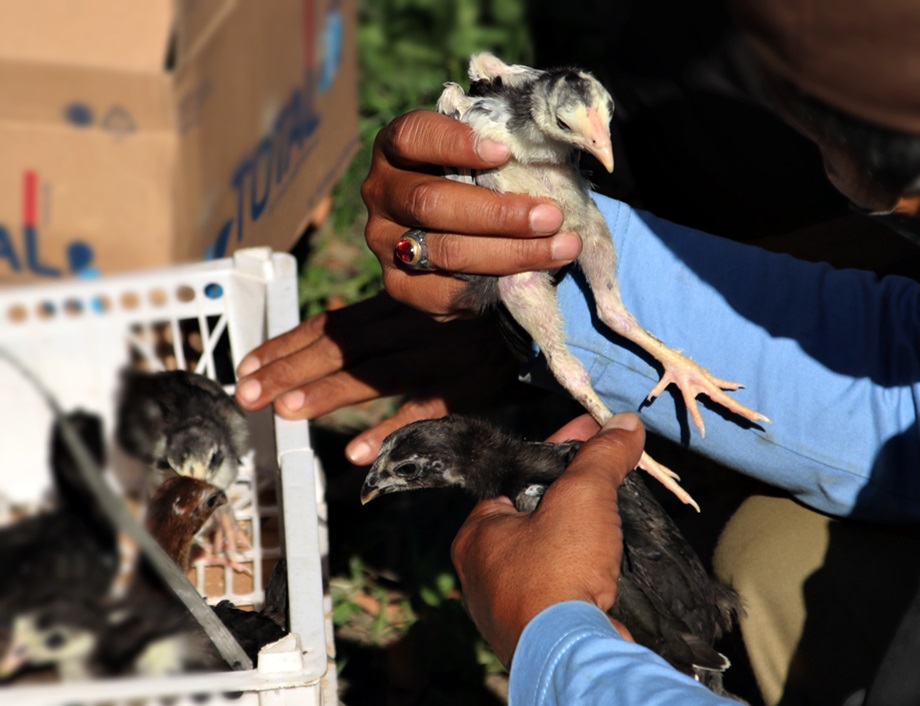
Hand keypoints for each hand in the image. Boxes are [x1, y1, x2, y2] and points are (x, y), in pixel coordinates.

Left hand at [234, 293, 525, 463]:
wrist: (549, 310)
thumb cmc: (486, 305)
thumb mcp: (432, 297)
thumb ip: (389, 315)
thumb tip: (336, 333)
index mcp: (396, 305)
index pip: (331, 325)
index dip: (287, 343)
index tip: (247, 363)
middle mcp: (410, 326)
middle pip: (340, 349)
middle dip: (289, 370)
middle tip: (246, 393)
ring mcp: (438, 355)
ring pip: (373, 374)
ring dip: (328, 393)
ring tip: (286, 411)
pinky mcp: (467, 385)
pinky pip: (425, 410)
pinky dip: (391, 430)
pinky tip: (357, 451)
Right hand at [361, 110, 580, 317]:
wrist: (460, 231)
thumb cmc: (479, 178)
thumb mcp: (483, 154)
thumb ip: (500, 153)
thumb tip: (549, 162)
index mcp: (395, 148)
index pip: (414, 137)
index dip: (456, 144)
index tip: (505, 152)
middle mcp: (380, 193)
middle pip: (431, 203)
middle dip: (498, 213)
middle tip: (551, 216)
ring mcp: (384, 241)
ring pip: (444, 250)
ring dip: (509, 253)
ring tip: (560, 248)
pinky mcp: (398, 284)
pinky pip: (442, 293)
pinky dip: (489, 285)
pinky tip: (527, 277)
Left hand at [450, 412, 644, 665]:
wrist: (569, 653)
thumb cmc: (558, 569)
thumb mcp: (583, 495)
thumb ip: (602, 456)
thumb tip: (626, 425)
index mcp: (476, 535)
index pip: (518, 477)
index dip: (559, 452)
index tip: (594, 435)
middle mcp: (483, 573)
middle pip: (536, 515)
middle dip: (573, 494)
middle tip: (608, 474)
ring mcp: (508, 608)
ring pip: (550, 554)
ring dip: (583, 536)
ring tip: (616, 515)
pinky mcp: (538, 633)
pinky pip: (564, 589)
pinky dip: (587, 572)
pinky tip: (611, 562)